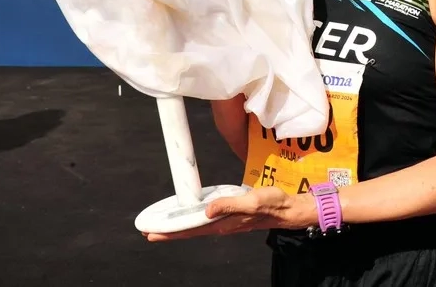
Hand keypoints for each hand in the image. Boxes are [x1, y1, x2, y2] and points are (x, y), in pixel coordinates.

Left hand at [143, 187, 315, 241]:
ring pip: (196, 227)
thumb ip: (229, 204)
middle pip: (190, 231)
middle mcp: (221, 225)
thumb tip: (207, 210)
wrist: (287, 209)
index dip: (171, 232)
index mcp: (223, 223)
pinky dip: (192, 220)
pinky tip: (189, 217)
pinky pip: (205, 220)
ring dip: (179, 227)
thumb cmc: (271, 204)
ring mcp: (225, 222)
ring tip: (164, 227)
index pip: (191, 229)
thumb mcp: (251, 201)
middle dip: (169, 232)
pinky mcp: (229, 216)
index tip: (152, 233)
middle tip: (149, 233)